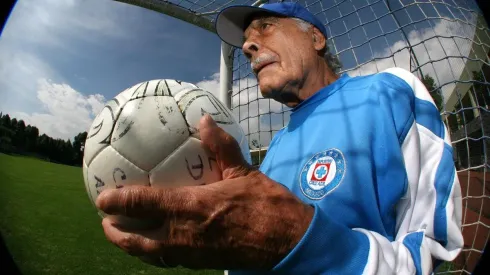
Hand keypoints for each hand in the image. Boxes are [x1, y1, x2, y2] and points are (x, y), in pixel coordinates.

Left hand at [95, 115, 313, 269]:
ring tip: (120, 234)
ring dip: (129, 245)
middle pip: (135, 239)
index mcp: (190, 207)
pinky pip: (166, 260)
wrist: (285, 240)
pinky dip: (151, 253)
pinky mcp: (199, 262)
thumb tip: (204, 120)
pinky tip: (152, 244)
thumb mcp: (242, 170)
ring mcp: (189, 252)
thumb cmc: (265, 205)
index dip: (116, 202)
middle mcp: (183, 234)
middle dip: (114, 231)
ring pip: (147, 254)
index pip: (142, 205)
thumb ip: (219, 145)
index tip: (100, 198)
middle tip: (105, 219)